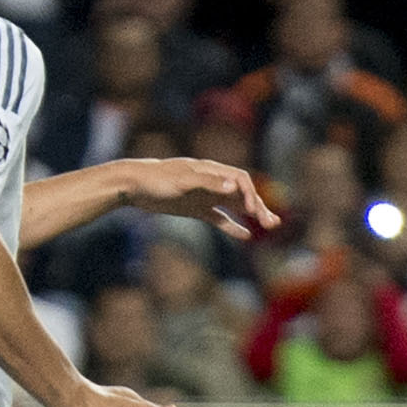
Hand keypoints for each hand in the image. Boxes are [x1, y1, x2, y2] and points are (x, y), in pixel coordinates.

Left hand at [130, 158, 277, 240]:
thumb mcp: (182, 181)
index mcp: (211, 171)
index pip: (240, 181)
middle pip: (242, 194)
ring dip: (252, 215)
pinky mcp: (196, 209)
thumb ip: (208, 183)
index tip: (253, 211)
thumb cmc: (156, 180)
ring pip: (235, 206)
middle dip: (259, 207)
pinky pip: (220, 218)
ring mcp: (205, 196)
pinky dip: (232, 226)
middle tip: (274, 223)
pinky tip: (246, 235)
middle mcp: (212, 182)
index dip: (250, 194)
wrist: (132, 186)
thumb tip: (234, 186)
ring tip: (270, 226)